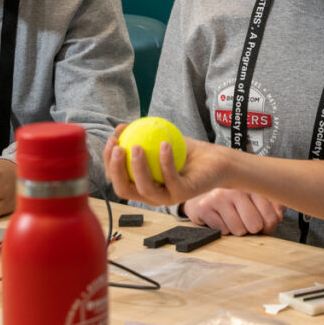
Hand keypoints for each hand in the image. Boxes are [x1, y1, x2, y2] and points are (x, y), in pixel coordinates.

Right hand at [105, 123, 228, 206]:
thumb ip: (139, 134)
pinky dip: (165, 162)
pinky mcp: (183, 194)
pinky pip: (171, 179)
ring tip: (136, 146)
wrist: (214, 160)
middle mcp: (151, 195)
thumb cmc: (184, 151)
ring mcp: (167, 197)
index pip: (117, 178)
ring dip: (138, 168)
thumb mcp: (158, 139)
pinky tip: (164, 144)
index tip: (112, 140)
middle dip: (116, 170)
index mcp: (141, 185)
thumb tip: (119, 127)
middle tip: (118, 147)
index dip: (109, 162)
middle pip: (124, 190)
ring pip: (145, 189)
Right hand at [182, 189, 285, 235]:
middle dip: (251, 229)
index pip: (271, 217)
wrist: (200, 188)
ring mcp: (218, 197)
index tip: (263, 225)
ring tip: (231, 220)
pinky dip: (222, 230)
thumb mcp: (256, 198)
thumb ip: (274, 206)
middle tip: (246, 223)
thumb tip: (278, 217)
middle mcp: (236, 188)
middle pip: (255, 225)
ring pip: (238, 229)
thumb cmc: (233, 198)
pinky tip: (219, 220)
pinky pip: (222, 231)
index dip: (268, 228)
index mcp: (253, 185)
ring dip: (236, 231)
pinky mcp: (204, 207)